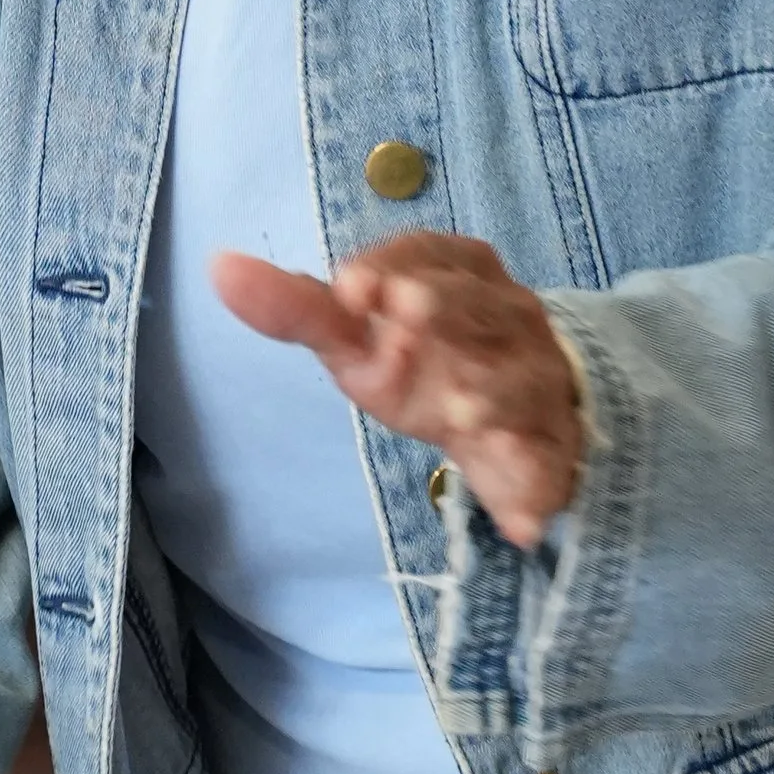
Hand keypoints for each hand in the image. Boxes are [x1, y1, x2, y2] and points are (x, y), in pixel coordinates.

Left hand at [212, 235, 582, 550]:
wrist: (518, 420)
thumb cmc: (426, 362)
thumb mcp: (359, 336)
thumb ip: (298, 306)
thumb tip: (219, 268)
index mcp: (459, 274)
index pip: (428, 256)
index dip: (392, 268)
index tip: (347, 288)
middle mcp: (508, 315)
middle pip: (481, 306)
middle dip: (447, 309)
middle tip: (405, 317)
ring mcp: (538, 380)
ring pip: (521, 380)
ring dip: (493, 394)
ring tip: (460, 412)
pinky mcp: (554, 448)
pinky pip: (552, 463)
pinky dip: (537, 487)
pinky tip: (517, 518)